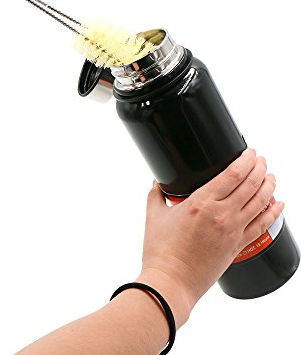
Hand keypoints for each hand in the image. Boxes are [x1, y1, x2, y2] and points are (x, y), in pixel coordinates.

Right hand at [137, 148, 282, 327]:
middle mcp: (221, 214)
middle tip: (260, 159)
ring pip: (261, 203)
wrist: (172, 281)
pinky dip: (274, 213)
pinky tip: (278, 205)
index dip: (246, 160)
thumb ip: (157, 195)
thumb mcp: (154, 216)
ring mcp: (233, 231)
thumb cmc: (161, 251)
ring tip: (271, 175)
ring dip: (269, 186)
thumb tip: (157, 182)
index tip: (249, 152)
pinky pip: (262, 226)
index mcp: (201, 203)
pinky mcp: (238, 246)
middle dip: (260, 168)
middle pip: (251, 185)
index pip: (233, 174)